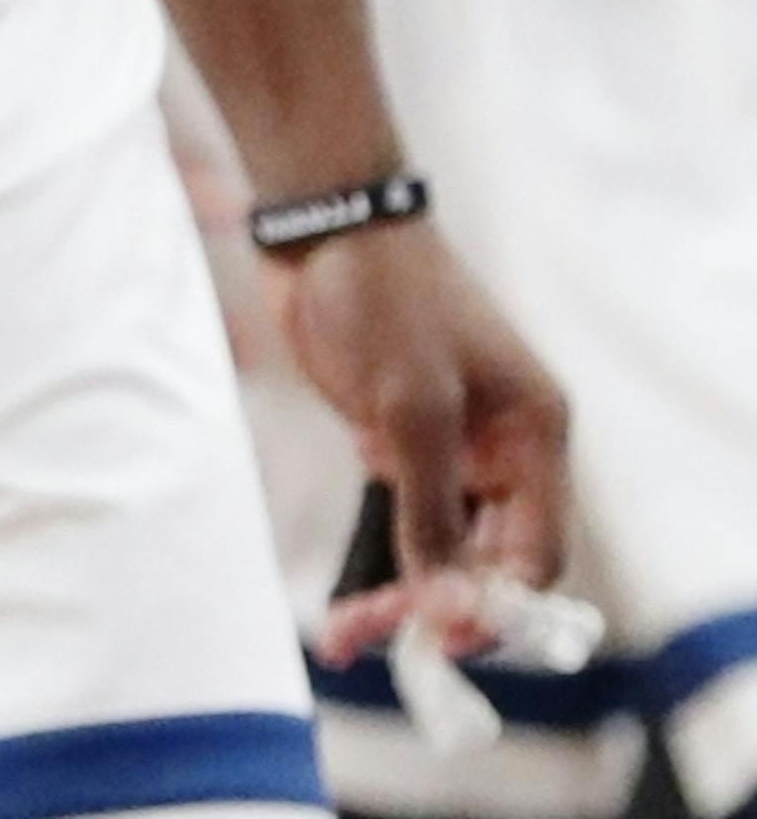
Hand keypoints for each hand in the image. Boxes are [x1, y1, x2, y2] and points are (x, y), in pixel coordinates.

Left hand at [276, 221, 568, 655]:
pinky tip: (342, 603)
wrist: (328, 226)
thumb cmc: (386, 300)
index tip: (440, 636)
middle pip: (490, 563)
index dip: (496, 605)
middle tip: (377, 640)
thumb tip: (449, 604)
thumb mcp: (413, 407)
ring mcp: (456, 449)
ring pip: (444, 551)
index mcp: (534, 435)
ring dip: (402, 596)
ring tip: (346, 635)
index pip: (537, 555)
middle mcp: (505, 451)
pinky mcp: (406, 443)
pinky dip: (379, 562)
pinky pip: (405, 522)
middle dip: (440, 607)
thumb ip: (432, 509)